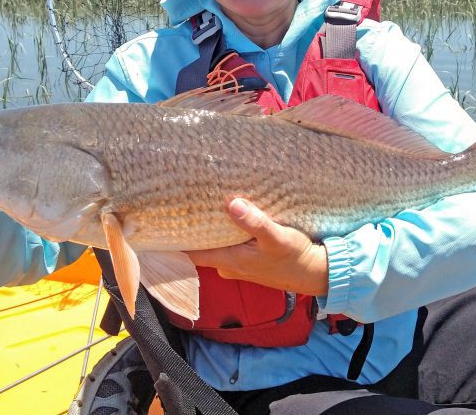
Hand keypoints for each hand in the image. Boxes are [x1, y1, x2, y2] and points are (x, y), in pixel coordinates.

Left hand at [187, 198, 327, 295]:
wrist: (314, 273)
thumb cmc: (295, 257)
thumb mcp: (277, 237)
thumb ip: (255, 222)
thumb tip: (232, 204)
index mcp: (229, 261)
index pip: (190, 253)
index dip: (173, 240)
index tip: (160, 222)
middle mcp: (228, 265)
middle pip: (199, 247)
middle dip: (190, 228)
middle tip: (179, 202)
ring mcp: (237, 263)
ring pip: (213, 245)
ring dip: (207, 229)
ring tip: (198, 203)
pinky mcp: (247, 259)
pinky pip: (226, 245)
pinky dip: (222, 232)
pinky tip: (224, 215)